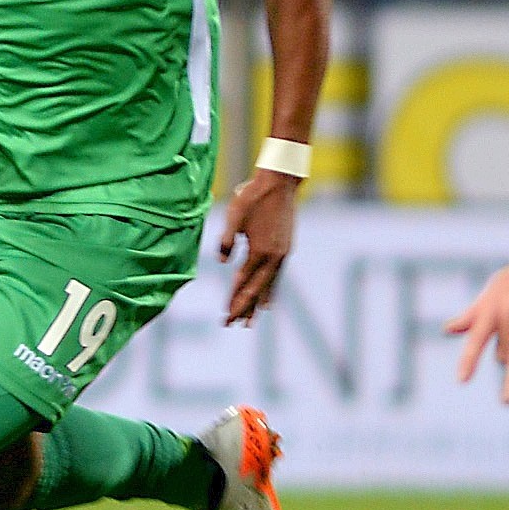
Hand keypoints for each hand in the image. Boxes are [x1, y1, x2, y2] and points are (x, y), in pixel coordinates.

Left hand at [217, 169, 299, 326]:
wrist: (279, 183)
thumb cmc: (252, 197)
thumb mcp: (233, 216)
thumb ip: (226, 241)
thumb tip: (222, 263)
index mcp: (259, 252)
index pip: (243, 283)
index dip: (233, 300)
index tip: (226, 316)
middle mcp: (273, 257)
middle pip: (257, 290)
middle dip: (244, 309)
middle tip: (233, 326)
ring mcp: (282, 254)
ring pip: (269, 286)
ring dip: (258, 304)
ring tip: (252, 322)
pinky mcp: (286, 249)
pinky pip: (277, 276)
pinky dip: (271, 290)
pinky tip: (268, 300)